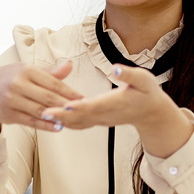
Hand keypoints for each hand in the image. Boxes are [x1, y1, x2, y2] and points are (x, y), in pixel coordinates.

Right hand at [0, 61, 81, 137]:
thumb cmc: (10, 78)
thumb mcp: (28, 70)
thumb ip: (50, 72)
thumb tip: (70, 65)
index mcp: (27, 71)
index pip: (54, 82)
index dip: (70, 92)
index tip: (83, 98)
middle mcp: (18, 85)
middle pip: (48, 97)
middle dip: (67, 105)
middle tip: (82, 110)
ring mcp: (12, 100)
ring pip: (40, 110)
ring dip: (58, 116)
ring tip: (73, 119)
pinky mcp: (8, 114)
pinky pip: (30, 121)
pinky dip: (46, 125)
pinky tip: (58, 127)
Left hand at [42, 65, 193, 156]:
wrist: (151, 112)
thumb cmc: (147, 93)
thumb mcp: (144, 79)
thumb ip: (129, 75)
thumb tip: (115, 69)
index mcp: (115, 103)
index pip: (93, 105)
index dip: (78, 106)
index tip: (63, 105)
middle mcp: (105, 114)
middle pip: (80, 116)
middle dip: (61, 115)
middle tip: (42, 113)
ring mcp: (101, 120)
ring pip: (77, 122)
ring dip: (60, 120)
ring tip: (41, 115)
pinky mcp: (97, 121)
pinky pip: (79, 124)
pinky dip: (66, 122)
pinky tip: (54, 118)